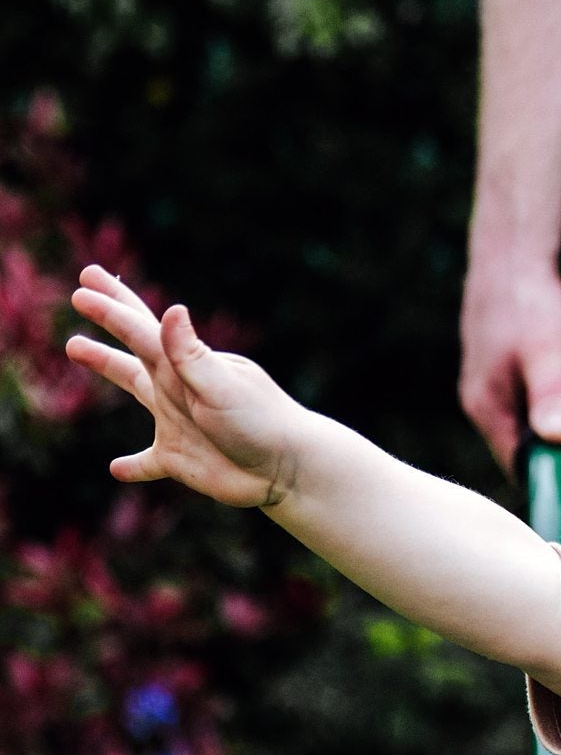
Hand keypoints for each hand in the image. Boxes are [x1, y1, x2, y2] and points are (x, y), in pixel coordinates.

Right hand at [66, 265, 309, 508]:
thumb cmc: (260, 422)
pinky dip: (133, 466)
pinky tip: (116, 469)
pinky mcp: (180, 460)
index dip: (110, 307)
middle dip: (109, 320)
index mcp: (184, 366)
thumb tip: (172, 310)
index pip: (139, 328)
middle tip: (80, 296)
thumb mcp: (223, 385)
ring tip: (77, 347)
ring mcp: (177, 422)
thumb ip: (191, 355)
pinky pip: (148, 462)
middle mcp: (177, 388)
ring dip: (108, 368)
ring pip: (133, 390)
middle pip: (132, 347)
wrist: (290, 469)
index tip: (83, 285)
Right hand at [458, 252, 560, 476]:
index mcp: (488, 410)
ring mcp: (495, 395)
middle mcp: (486, 409)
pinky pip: (542, 407)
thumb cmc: (528, 302)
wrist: (511, 257)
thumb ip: (551, 397)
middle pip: (537, 451)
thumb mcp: (548, 352)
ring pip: (544, 428)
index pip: (524, 469)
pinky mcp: (508, 381)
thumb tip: (558, 440)